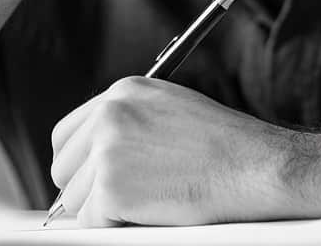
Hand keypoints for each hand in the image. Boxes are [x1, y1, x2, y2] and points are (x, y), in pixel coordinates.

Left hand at [49, 77, 300, 226]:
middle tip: (120, 202)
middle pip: (63, 168)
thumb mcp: (170, 110)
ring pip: (75, 200)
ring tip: (150, 203)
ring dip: (105, 211)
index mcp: (122, 92)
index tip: (88, 181)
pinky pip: (94, 224)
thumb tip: (92, 159)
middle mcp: (109, 115)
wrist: (257, 167)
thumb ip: (128, 124)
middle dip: (85, 190)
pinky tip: (150, 215)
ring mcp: (108, 151)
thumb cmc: (227, 146)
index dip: (77, 164)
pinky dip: (117, 228)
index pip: (67, 134)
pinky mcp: (112, 189)